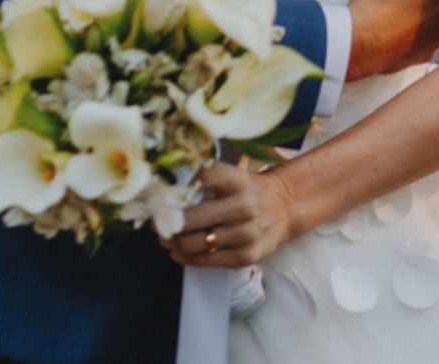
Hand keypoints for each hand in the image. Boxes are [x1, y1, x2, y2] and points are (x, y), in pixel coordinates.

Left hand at [165, 161, 293, 268]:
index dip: (178, 187)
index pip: (203, 177)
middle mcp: (243, 205)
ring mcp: (246, 233)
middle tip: (156, 223)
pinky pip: (208, 261)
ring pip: (197, 242)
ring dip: (174, 243)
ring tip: (164, 239)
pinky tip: (178, 252)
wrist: (282, 208)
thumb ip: (204, 181)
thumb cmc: (246, 190)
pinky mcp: (246, 256)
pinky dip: (187, 258)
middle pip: (193, 217)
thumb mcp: (231, 177)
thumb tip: (166, 193)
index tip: (161, 195)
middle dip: (168, 223)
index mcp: (237, 180)